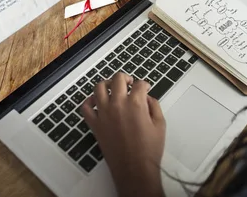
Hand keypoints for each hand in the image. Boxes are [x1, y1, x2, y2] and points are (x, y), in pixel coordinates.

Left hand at [81, 72, 165, 196]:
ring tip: (112, 87)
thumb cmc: (148, 150)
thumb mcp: (160, 124)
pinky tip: (95, 101)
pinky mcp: (95, 124)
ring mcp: (103, 113)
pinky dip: (89, 101)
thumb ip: (154, 106)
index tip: (145, 88)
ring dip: (107, 84)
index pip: (139, 84)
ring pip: (99, 87)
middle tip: (130, 83)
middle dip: (126, 78)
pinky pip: (86, 107)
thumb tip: (147, 98)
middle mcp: (117, 104)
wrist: (134, 169)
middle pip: (118, 79)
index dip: (144, 84)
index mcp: (135, 104)